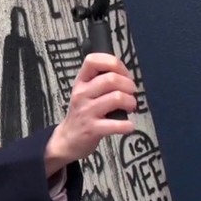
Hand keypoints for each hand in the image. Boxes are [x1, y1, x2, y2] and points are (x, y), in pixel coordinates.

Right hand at [45, 53, 135, 173]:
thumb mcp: (86, 92)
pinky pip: (116, 124)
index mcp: (81, 81)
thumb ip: (101, 80)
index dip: (114, 63)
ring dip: (131, 102)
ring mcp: (87, 111)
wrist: (68, 139)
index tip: (123, 73)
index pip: (93, 61)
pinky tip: (128, 126)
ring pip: (117, 98)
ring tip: (130, 107)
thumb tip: (125, 75)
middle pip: (111, 79)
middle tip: (131, 93)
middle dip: (129, 85)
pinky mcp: (92, 129)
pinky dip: (127, 125)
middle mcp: (82, 94)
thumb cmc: (83, 112)